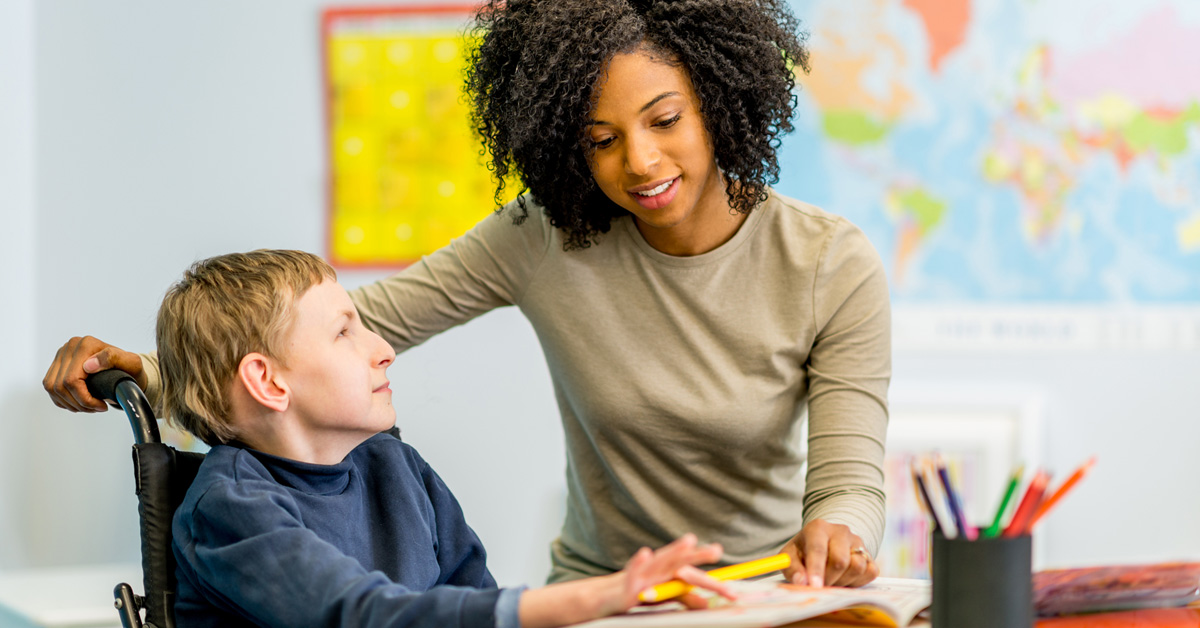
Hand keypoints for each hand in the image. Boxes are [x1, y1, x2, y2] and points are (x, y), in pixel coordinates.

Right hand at [42, 336, 145, 411]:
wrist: (125, 369)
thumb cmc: (129, 368)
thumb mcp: (131, 363)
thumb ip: (114, 358)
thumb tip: (89, 365)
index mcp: (86, 345)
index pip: (72, 380)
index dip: (85, 398)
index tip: (101, 405)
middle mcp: (70, 347)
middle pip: (61, 386)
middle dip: (79, 403)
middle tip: (95, 408)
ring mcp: (61, 356)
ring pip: (53, 388)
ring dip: (70, 403)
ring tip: (89, 407)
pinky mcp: (56, 366)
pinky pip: (50, 388)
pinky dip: (64, 400)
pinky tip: (79, 402)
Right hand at [604, 533, 733, 614]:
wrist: (606, 598)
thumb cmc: (637, 593)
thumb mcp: (664, 596)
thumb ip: (683, 597)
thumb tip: (706, 603)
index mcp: (669, 572)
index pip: (693, 572)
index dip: (710, 576)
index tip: (729, 580)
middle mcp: (658, 569)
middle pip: (681, 561)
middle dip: (698, 555)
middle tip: (716, 551)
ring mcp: (643, 574)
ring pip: (660, 561)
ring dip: (674, 551)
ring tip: (688, 541)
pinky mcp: (627, 583)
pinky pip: (633, 572)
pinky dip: (638, 562)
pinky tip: (645, 552)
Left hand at [782, 520, 878, 587]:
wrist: (824, 543)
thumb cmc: (804, 551)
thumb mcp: (790, 557)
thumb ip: (792, 569)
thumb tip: (801, 581)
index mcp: (818, 528)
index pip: (818, 549)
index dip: (816, 570)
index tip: (814, 586)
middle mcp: (840, 531)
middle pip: (840, 561)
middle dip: (829, 579)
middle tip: (820, 585)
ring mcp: (858, 542)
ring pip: (857, 567)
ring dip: (843, 581)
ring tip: (832, 579)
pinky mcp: (869, 554)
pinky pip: (870, 572)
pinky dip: (858, 581)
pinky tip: (845, 579)